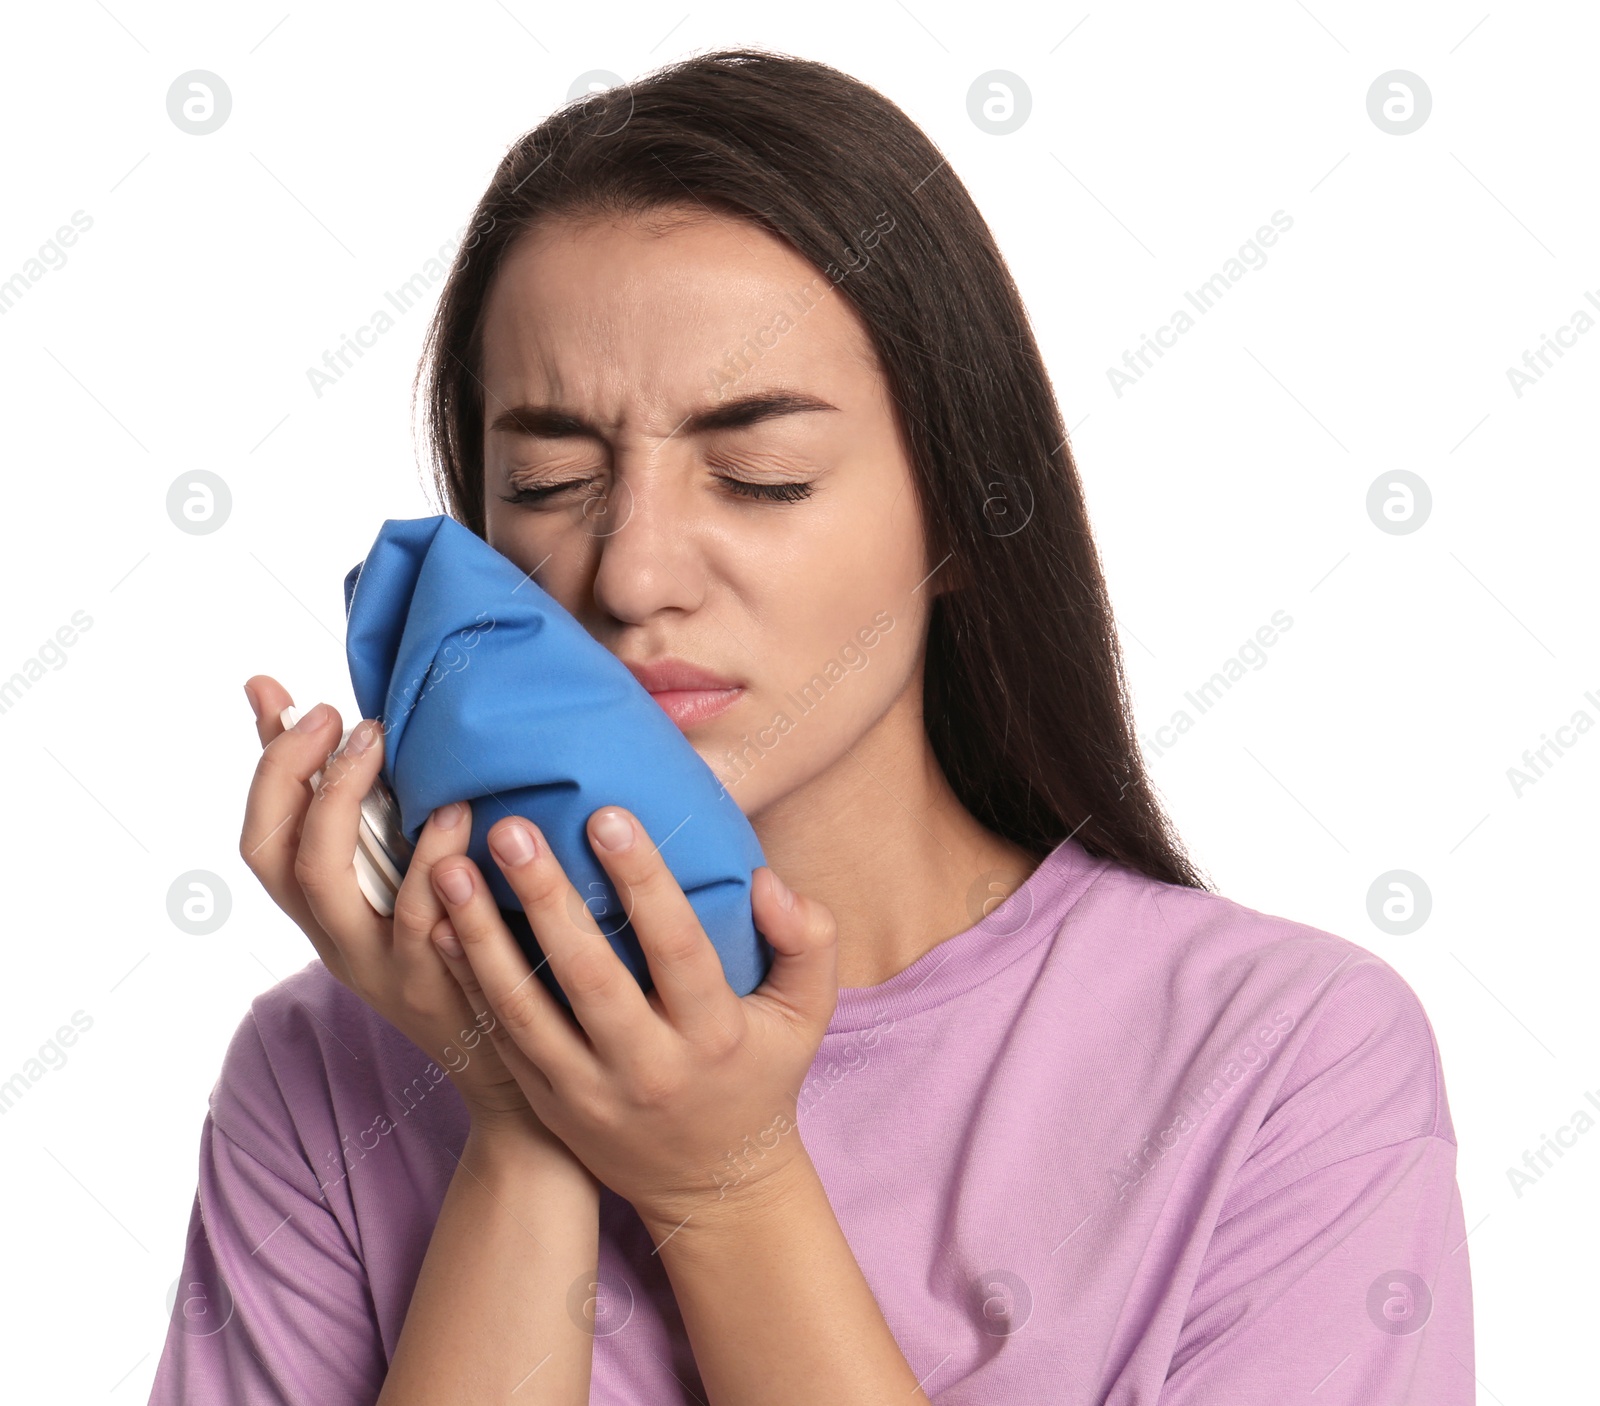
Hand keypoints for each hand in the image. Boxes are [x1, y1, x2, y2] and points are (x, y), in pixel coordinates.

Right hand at [237, 675, 574, 1151]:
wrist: (518, 1073)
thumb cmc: (463, 955)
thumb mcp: (406, 886)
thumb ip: (365, 807)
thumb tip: (288, 701)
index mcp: (330, 918)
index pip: (262, 845)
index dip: (268, 770)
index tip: (299, 702)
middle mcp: (343, 945)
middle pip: (285, 861)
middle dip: (304, 780)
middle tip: (350, 720)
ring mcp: (387, 968)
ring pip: (332, 893)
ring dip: (349, 810)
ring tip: (388, 748)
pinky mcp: (443, 985)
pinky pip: (425, 920)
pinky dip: (436, 860)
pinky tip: (462, 812)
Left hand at [427, 804, 837, 1230]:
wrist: (712, 1186)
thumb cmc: (760, 1075)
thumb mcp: (806, 1014)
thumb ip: (807, 940)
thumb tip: (766, 881)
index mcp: (713, 1034)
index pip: (676, 947)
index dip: (643, 882)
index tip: (607, 816)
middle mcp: (646, 1066)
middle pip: (587, 976)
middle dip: (544, 898)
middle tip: (509, 829)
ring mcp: (587, 1091)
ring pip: (522, 1009)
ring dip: (480, 937)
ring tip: (448, 869)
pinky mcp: (547, 1101)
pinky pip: (499, 1036)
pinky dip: (465, 982)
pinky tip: (437, 926)